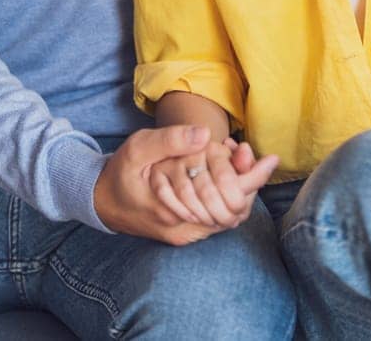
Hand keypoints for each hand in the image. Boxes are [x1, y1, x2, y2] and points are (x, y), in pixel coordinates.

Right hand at [92, 125, 278, 245]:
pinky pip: (216, 218)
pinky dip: (225, 197)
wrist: (100, 202)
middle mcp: (184, 228)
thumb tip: (205, 134)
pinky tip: (224, 176)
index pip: (229, 199)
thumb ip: (171, 140)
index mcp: (175, 208)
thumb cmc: (120, 172)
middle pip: (235, 210)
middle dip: (249, 181)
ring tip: (240, 160)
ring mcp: (185, 234)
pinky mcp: (184, 235)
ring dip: (238, 189)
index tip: (270, 158)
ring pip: (228, 216)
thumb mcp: (139, 147)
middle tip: (250, 154)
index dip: (252, 177)